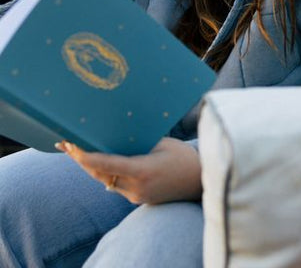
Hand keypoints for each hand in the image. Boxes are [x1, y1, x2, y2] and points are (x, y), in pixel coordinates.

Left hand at [55, 137, 201, 204]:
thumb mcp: (161, 143)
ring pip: (105, 180)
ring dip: (90, 166)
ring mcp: (136, 196)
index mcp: (143, 170)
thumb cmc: (183, 156)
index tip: (72, 148)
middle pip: (101, 174)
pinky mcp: (138, 199)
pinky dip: (104, 172)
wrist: (200, 181)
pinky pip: (115, 184)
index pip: (108, 164)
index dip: (87, 157)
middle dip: (81, 160)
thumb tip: (116, 136)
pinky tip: (95, 161)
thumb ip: (138, 143)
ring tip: (74, 151)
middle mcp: (137, 187)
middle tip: (65, 144)